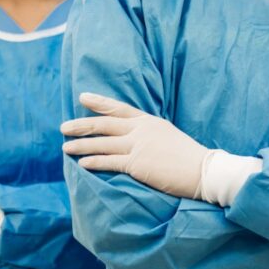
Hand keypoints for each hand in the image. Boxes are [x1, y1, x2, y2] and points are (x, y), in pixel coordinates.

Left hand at [61, 93, 209, 199]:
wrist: (204, 170)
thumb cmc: (190, 157)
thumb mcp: (169, 136)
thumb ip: (150, 134)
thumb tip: (134, 139)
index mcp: (150, 121)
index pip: (120, 109)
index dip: (100, 103)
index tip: (83, 97)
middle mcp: (142, 130)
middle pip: (104, 124)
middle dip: (82, 125)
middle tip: (63, 127)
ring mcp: (139, 146)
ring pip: (102, 143)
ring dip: (81, 145)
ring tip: (66, 148)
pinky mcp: (137, 164)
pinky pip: (109, 161)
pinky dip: (93, 161)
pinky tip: (82, 163)